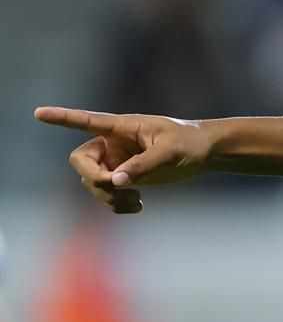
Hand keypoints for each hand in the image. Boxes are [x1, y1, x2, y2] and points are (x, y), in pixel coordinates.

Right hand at [35, 107, 212, 212]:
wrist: (204, 153)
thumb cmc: (189, 143)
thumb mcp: (169, 152)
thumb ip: (143, 165)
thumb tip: (116, 181)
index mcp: (121, 127)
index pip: (86, 121)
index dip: (62, 118)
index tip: (38, 114)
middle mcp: (112, 143)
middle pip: (81, 163)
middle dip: (94, 179)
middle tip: (117, 187)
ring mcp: (115, 161)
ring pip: (93, 183)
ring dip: (109, 197)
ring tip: (137, 201)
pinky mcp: (123, 178)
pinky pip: (107, 195)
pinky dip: (117, 205)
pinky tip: (139, 207)